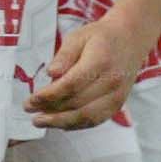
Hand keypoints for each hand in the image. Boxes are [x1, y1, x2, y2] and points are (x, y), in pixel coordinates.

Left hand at [24, 13, 150, 129]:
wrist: (130, 39)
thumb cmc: (101, 37)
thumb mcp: (78, 37)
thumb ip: (64, 56)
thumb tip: (51, 74)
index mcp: (100, 62)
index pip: (71, 85)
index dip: (49, 96)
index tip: (30, 100)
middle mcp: (111, 83)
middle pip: (78, 104)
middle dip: (51, 111)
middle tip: (30, 111)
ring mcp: (117, 96)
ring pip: (87, 117)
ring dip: (62, 123)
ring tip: (41, 121)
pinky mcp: (118, 104)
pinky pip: (96, 120)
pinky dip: (77, 125)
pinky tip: (60, 123)